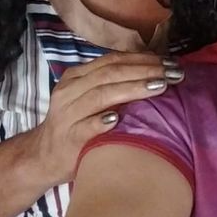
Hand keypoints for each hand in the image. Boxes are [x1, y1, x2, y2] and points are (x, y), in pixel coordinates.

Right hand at [30, 52, 183, 185]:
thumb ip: (114, 84)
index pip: (113, 61)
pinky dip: (101, 122)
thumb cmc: (78, 125)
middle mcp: (71, 91)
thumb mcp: (91, 98)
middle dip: (144, 71)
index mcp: (78, 77)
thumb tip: (157, 71)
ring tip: (158, 87)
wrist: (44, 157)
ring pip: (100, 95)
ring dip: (132, 89)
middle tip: (172, 73)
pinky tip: (118, 119)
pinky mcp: (68, 138)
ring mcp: (67, 114)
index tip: (170, 62)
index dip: (143, 59)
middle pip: (110, 74)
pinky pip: (85, 128)